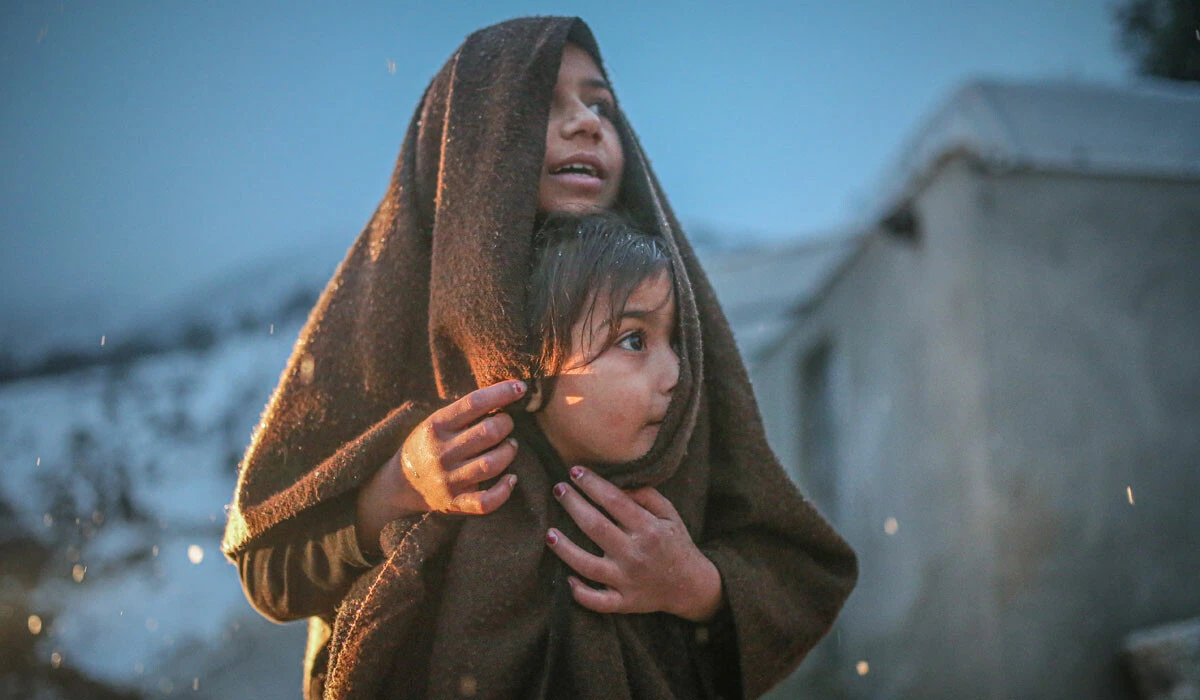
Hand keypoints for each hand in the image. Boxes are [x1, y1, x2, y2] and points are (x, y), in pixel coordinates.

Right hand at [356, 380, 525, 553]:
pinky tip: (511, 478)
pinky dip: (504, 490)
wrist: (401, 484)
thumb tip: (506, 394)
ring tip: (509, 445)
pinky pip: (486, 501)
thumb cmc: (429, 444)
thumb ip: (466, 411)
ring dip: (509, 451)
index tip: (520, 387)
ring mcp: (448, 480)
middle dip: (506, 424)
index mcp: (437, 426)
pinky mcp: (455, 503)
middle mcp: (442, 453)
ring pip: (492, 464)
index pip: (473, 403)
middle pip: (488, 433)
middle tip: (506, 424)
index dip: (501, 393)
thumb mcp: (437, 421)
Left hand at [545, 466, 722, 621]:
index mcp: (649, 529)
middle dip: (573, 505)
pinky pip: (597, 601)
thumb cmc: (675, 543)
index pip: (614, 501)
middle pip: (595, 527)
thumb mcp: (669, 513)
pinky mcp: (624, 602)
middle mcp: (636, 554)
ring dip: (565, 549)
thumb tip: (614, 481)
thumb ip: (645, 495)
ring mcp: (628, 581)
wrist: (690, 585)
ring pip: (588, 566)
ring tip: (549, 533)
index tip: (575, 471)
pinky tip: (567, 578)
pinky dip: (580, 593)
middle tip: (558, 489)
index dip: (592, 484)